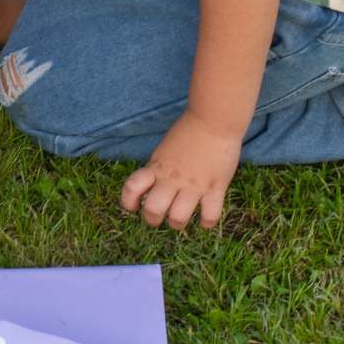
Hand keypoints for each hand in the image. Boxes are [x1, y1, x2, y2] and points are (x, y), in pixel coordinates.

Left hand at [120, 115, 243, 229]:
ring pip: (178, 218)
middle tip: (160, 216)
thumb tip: (153, 187)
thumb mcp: (164, 151)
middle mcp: (172, 178)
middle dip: (153, 220)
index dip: (128, 203)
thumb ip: (158, 169)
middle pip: (153, 211)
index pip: (131, 188)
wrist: (213, 119)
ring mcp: (194, 185)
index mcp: (157, 167)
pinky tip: (204, 219)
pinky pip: (209, 216)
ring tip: (181, 218)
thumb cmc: (189, 132)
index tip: (135, 207)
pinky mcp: (215, 187)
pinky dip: (205, 224)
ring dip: (177, 224)